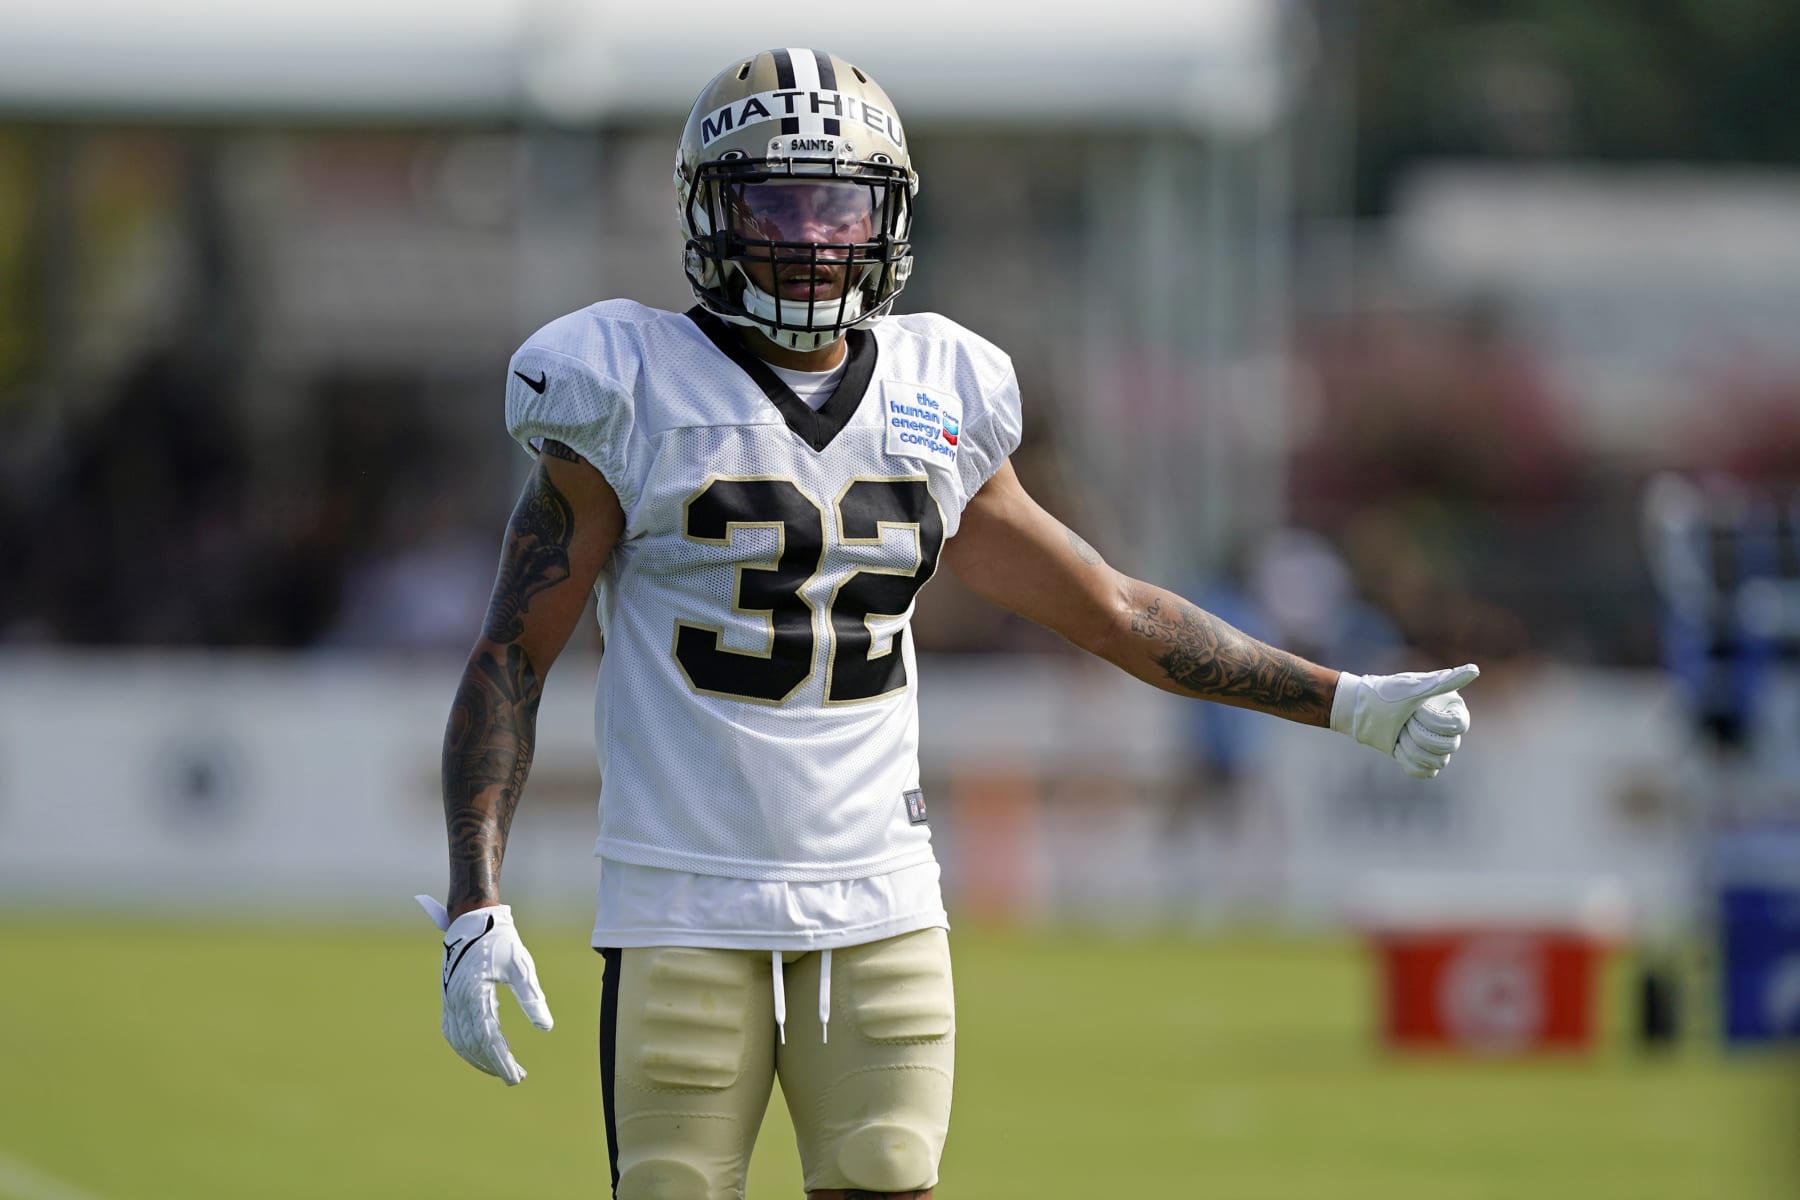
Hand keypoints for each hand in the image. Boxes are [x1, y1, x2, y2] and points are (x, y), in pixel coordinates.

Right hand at [416, 896, 553, 1084]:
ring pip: (460, 1041)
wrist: (473, 921)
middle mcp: (458, 1001)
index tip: (515, 1077)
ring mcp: (449, 1000)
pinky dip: (464, 1047)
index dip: (501, 1061)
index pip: (489, 1039)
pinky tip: (478, 1053)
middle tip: (514, 1077)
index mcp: (475, 994)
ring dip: (478, 1059)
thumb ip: (531, 997)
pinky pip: (452, 1031)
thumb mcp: (520, 965)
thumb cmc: (501, 940)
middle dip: (493, 1064)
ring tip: (499, 1069)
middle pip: (474, 1044)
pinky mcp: (448, 998)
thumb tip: (546, 1027)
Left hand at [1330, 664, 1479, 778]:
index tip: (1416, 711)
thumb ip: (1447, 681)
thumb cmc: (1386, 694)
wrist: (1360, 710)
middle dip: (1418, 735)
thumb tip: (1475, 669)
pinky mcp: (1421, 758)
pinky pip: (1427, 772)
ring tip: (1398, 735)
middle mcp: (1448, 727)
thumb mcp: (1416, 688)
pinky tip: (1398, 748)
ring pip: (1438, 762)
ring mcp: (1435, 744)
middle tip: (1403, 722)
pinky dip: (1409, 762)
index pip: (1458, 726)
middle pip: (1448, 746)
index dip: (1434, 722)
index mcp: (1452, 708)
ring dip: (1411, 749)